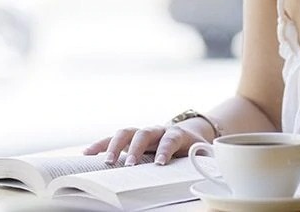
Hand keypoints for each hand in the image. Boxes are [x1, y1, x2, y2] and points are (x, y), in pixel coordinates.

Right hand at [83, 122, 208, 165]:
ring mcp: (142, 132)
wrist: (188, 131)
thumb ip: (204, 159)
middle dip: (137, 148)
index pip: (171, 139)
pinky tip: (87, 155)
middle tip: (131, 165)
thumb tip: (211, 170)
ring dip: (115, 146)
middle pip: (145, 133)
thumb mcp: (203, 152)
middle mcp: (157, 130)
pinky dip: (100, 145)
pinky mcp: (130, 138)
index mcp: (177, 134)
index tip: (160, 163)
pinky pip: (113, 139)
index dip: (165, 149)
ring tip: (107, 162)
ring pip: (126, 132)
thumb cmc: (194, 146)